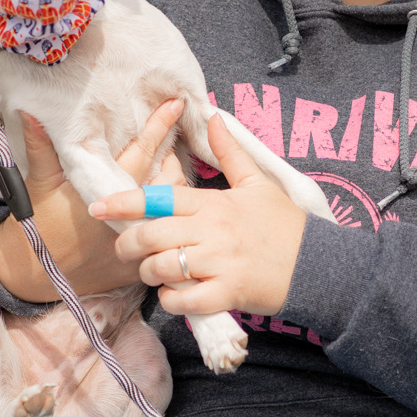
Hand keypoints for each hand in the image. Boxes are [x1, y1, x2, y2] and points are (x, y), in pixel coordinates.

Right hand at [0, 99, 186, 301]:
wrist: (35, 273)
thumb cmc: (39, 223)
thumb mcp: (38, 182)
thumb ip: (41, 146)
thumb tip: (31, 111)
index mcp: (105, 193)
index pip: (141, 152)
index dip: (159, 126)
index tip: (175, 104)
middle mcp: (127, 217)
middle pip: (167, 177)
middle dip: (173, 154)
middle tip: (174, 136)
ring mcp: (137, 240)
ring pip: (173, 204)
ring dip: (174, 181)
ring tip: (170, 163)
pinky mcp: (141, 260)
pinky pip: (167, 232)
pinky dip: (170, 213)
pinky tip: (172, 201)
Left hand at [95, 113, 306, 316]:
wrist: (317, 264)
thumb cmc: (283, 224)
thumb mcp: (258, 182)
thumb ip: (230, 151)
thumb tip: (212, 115)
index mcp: (215, 203)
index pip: (161, 198)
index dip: (125, 202)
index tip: (99, 206)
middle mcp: (213, 231)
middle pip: (152, 236)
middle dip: (129, 246)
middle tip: (126, 250)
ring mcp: (220, 264)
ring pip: (164, 268)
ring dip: (150, 274)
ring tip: (154, 272)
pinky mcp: (228, 293)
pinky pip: (185, 301)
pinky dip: (172, 301)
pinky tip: (176, 296)